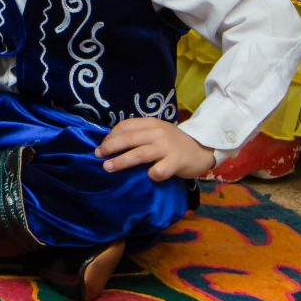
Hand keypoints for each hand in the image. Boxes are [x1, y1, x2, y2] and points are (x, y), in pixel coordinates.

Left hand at [96, 117, 216, 181]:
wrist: (202, 149)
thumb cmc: (174, 142)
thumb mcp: (157, 131)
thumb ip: (140, 133)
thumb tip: (111, 142)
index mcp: (151, 123)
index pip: (125, 126)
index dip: (110, 136)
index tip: (102, 146)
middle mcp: (158, 133)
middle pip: (128, 139)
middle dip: (110, 147)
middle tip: (98, 155)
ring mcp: (167, 148)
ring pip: (139, 154)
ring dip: (121, 161)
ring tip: (107, 167)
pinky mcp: (176, 162)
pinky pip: (159, 170)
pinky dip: (151, 174)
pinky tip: (148, 176)